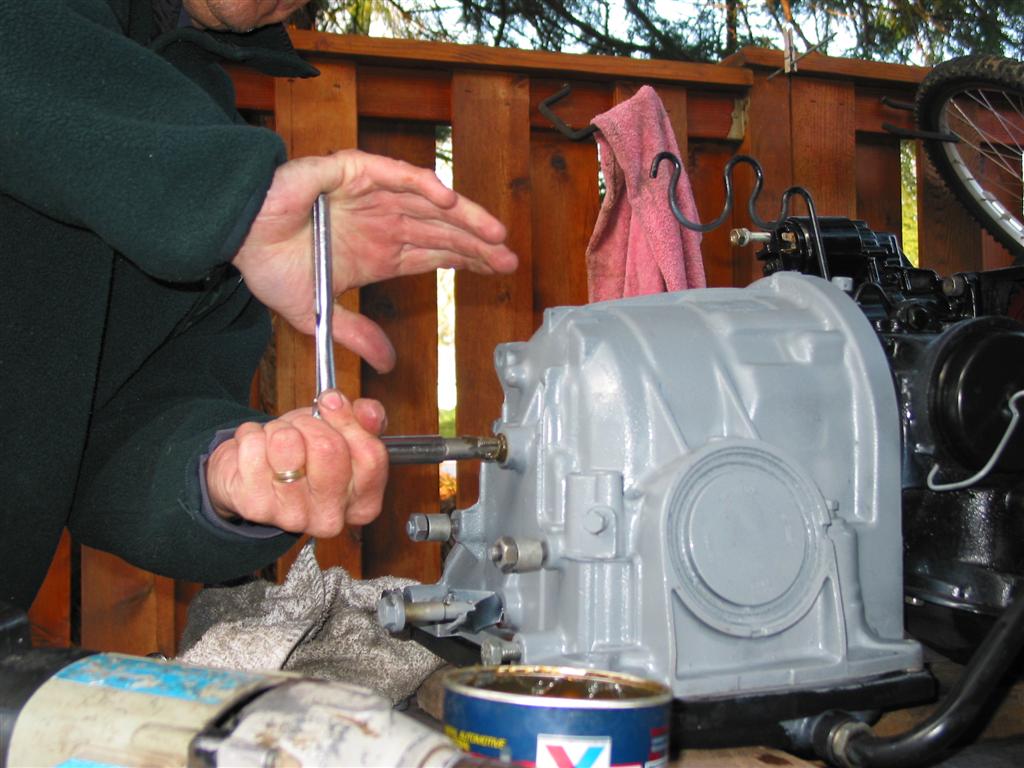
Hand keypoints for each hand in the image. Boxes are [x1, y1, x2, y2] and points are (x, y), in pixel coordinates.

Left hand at [205, 390, 387, 536]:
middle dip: (309, 423)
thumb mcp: (342, 434)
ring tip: (277, 440)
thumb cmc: (305, 454)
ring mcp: (293, 516)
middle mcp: (331, 517)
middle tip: (299, 427)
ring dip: (278, 428)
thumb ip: (366, 419)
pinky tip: (256, 451)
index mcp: (363, 503)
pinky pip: (253, 447)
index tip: (330, 402)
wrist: (255, 477)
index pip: (371, 456)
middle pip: (329, 448)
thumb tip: (369, 412)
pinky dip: (251, 435)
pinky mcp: (256, 507)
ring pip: (286, 443)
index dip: (348, 421)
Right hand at [232, 150, 517, 371]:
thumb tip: (388, 364)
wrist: (235, 237)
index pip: (436, 254)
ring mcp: (372, 195)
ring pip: (430, 204)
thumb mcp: (319, 313)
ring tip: (495, 235)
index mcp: (380, 252)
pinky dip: (425, 186)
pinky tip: (450, 202)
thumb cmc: (271, 266)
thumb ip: (356, 333)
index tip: (499, 272)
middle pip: (443, 231)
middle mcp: (382, 221)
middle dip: (478, 244)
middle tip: (509, 260)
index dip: (468, 260)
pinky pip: (398, 175)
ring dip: (464, 217)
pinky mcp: (354, 172)